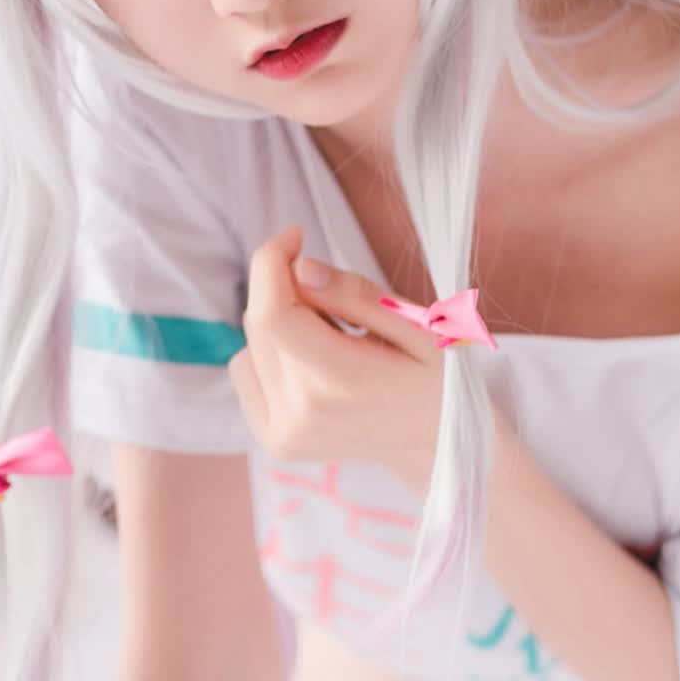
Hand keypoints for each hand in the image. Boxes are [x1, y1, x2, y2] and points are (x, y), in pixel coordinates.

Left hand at [227, 225, 447, 488]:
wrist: (435, 443)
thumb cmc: (433, 377)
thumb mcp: (418, 326)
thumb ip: (357, 295)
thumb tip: (300, 267)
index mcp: (342, 382)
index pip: (273, 314)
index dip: (272, 262)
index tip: (296, 237)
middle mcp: (302, 414)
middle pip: (260, 319)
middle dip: (289, 290)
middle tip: (339, 304)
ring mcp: (283, 432)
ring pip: (251, 342)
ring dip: (282, 325)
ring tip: (332, 343)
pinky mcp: (273, 439)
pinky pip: (244, 368)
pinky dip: (272, 354)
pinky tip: (312, 367)